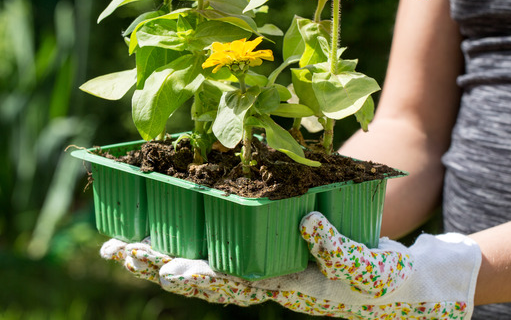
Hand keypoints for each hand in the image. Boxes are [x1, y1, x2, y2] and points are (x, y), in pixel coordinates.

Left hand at [102, 212, 481, 318]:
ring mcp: (261, 263)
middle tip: (115, 250)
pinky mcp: (266, 247)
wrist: (395, 284)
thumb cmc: (381, 280)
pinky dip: (192, 233)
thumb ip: (337, 249)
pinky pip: (221, 243)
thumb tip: (306, 224)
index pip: (231, 284)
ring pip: (204, 259)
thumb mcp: (365, 266)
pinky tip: (168, 225)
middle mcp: (263, 277)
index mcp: (284, 286)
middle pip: (201, 275)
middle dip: (157, 263)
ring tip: (121, 243)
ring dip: (161, 252)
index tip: (166, 269)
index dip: (199, 277)